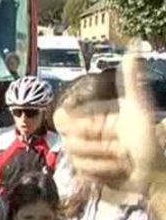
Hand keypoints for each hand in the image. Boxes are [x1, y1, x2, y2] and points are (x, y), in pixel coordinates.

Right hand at [54, 55, 162, 191]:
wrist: (155, 173)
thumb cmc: (148, 140)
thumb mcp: (139, 108)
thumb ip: (131, 80)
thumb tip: (134, 46)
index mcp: (92, 117)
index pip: (63, 118)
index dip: (81, 125)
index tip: (99, 129)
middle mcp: (83, 134)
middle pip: (69, 140)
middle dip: (99, 146)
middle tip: (122, 148)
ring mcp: (82, 154)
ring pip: (75, 157)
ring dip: (104, 161)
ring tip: (123, 161)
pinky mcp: (85, 173)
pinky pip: (81, 172)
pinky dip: (103, 173)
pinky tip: (118, 172)